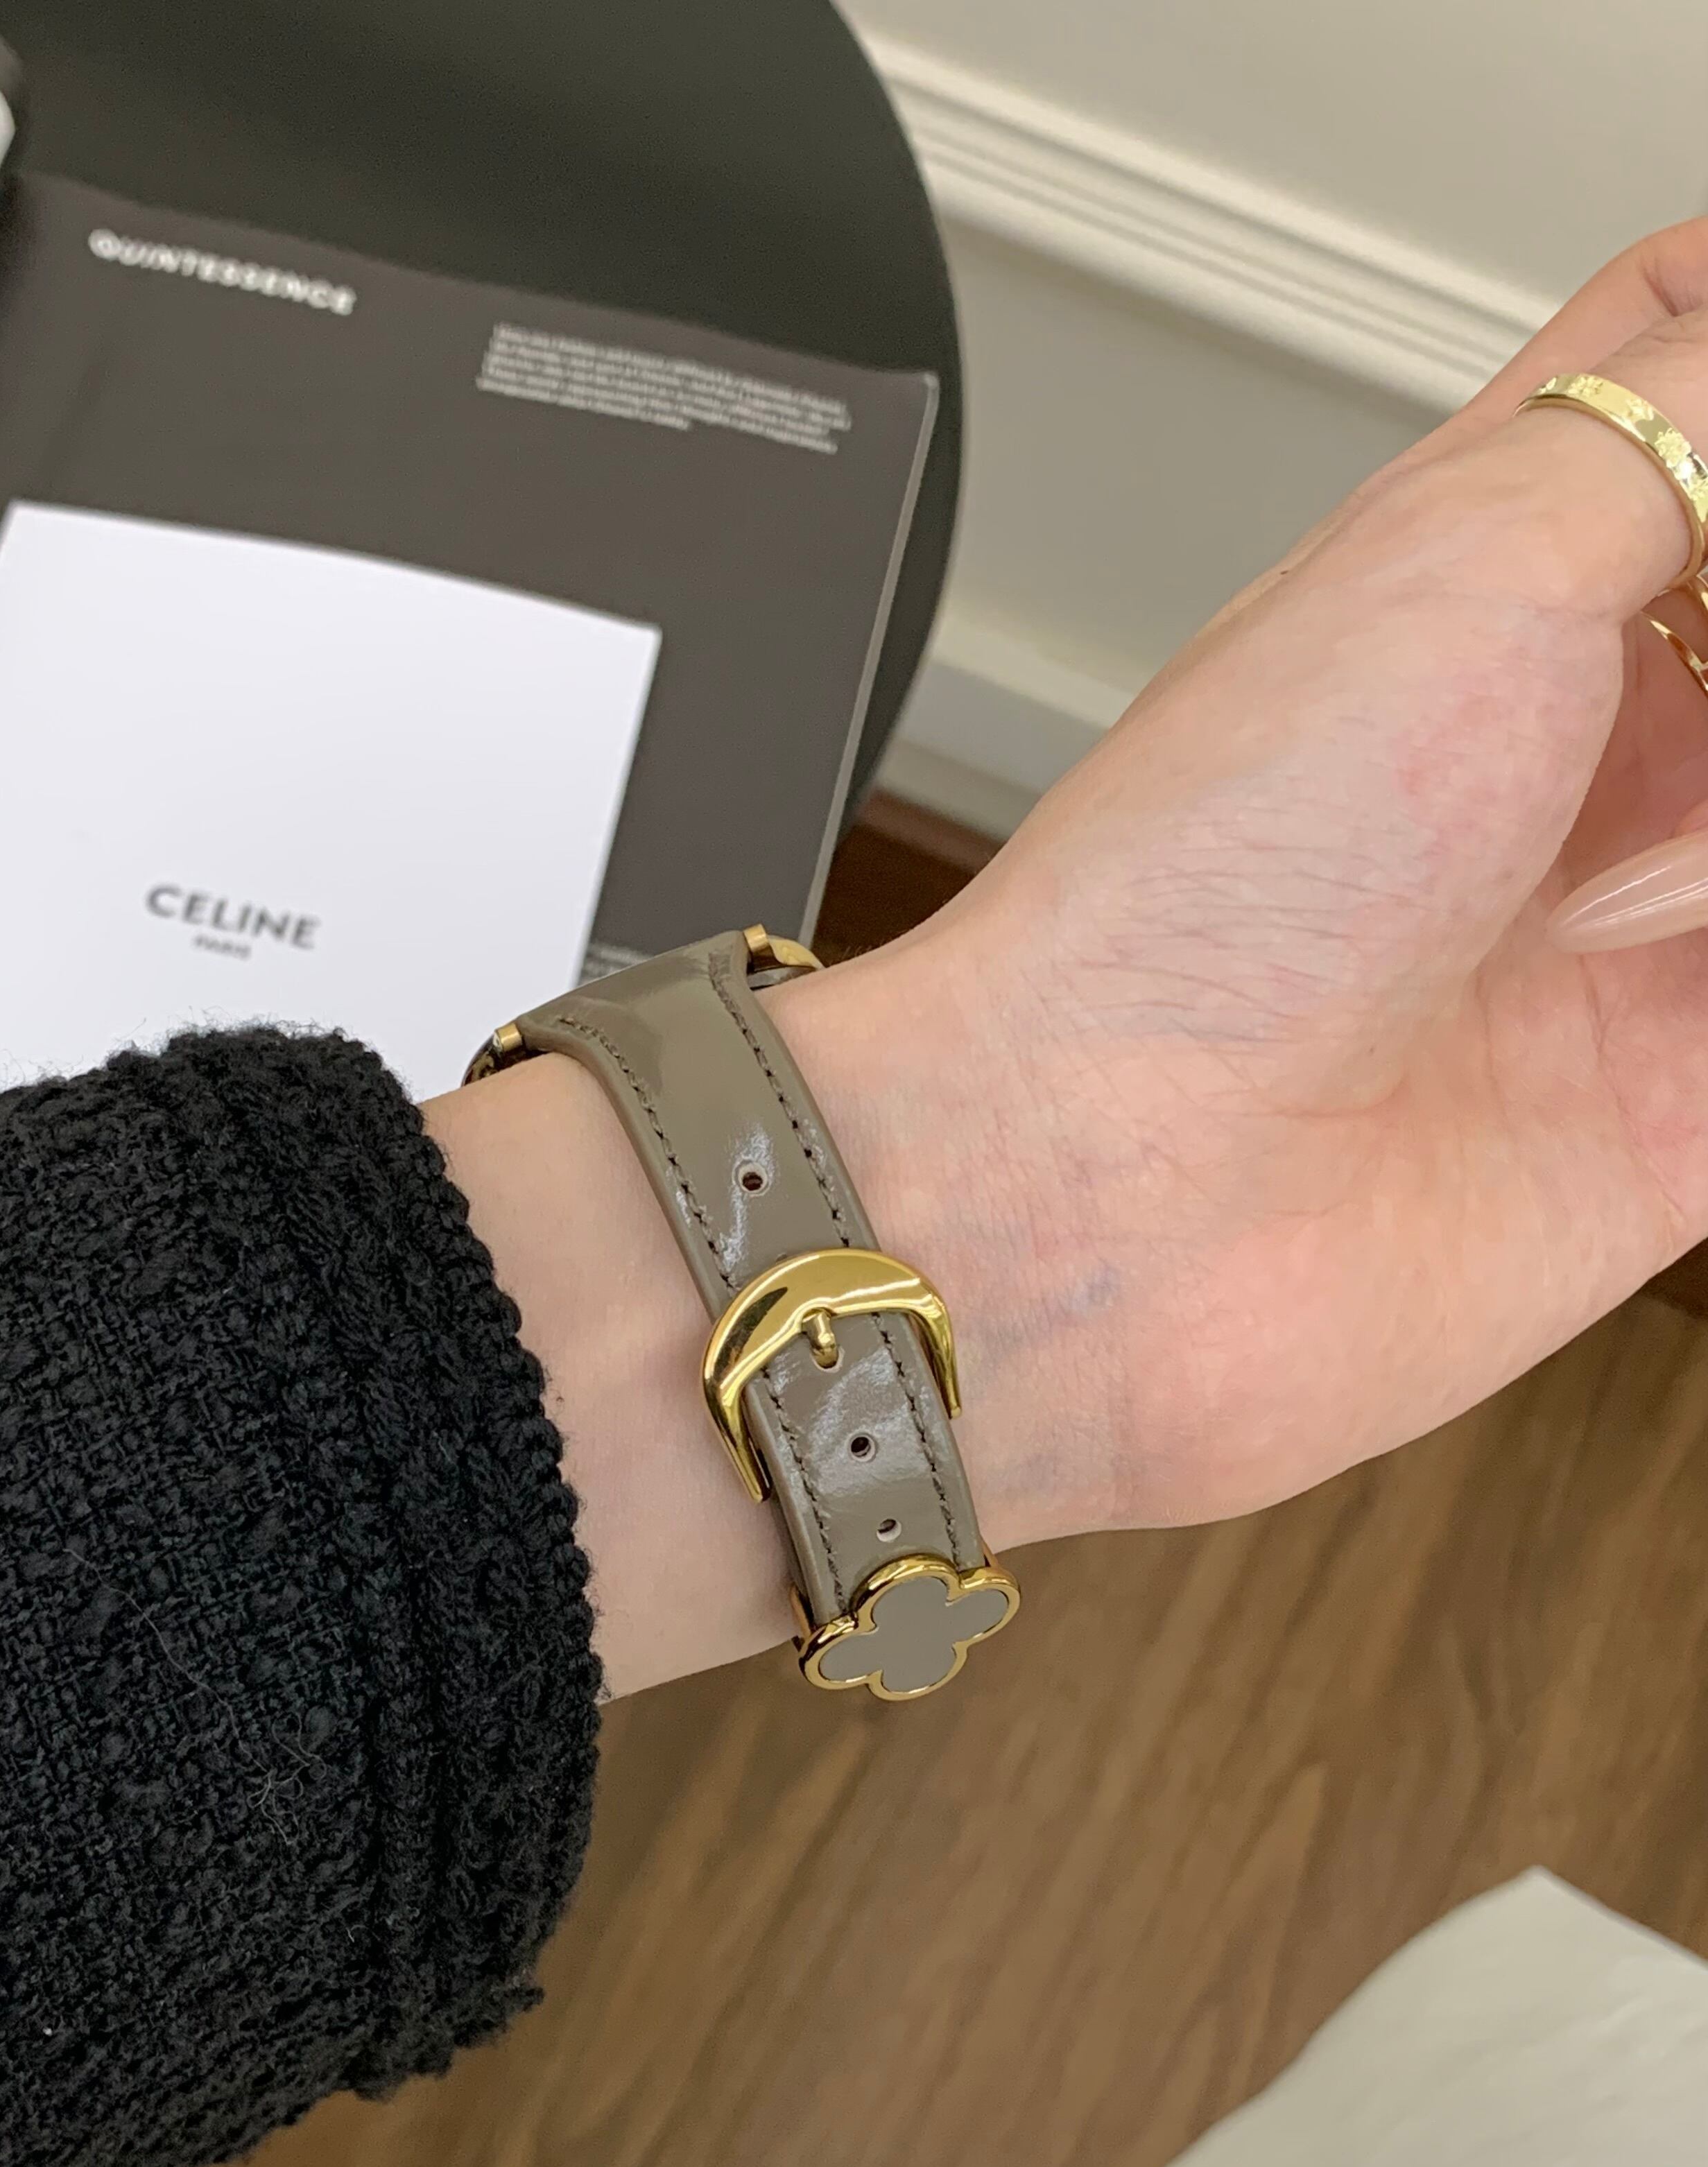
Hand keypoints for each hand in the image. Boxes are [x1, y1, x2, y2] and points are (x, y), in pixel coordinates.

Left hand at [792, 222, 1707, 1546]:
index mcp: (1493, 580)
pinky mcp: (1681, 1105)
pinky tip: (1702, 953)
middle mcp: (1576, 742)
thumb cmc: (1197, 889)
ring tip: (1653, 886)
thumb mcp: (1463, 558)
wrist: (1112, 1182)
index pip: (1682, 389)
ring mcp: (1633, 924)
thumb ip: (1676, 431)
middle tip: (1707, 684)